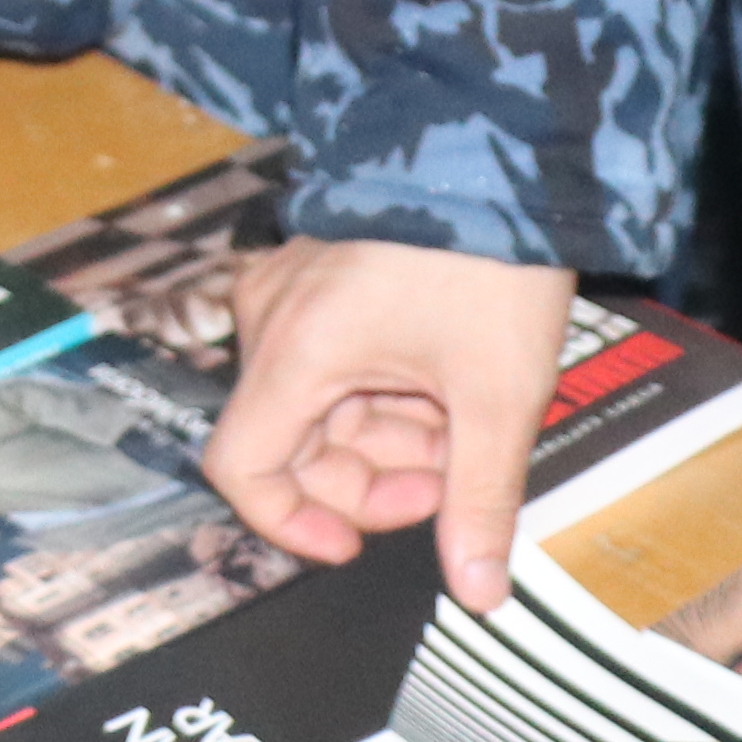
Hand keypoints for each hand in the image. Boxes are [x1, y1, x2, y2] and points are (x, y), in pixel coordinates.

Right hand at [202, 237, 583, 609]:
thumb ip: (480, 500)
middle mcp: (275, 319)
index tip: (354, 546)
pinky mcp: (320, 276)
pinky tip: (446, 388)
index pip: (242, 469)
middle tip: (451, 481)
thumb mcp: (498, 393)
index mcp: (298, 351)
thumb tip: (477, 593)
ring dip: (387, 437)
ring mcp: (294, 292)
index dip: (291, 525)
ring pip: (321, 406)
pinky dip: (383, 393)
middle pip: (292, 444)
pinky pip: (332, 362)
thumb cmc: (489, 259)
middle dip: (372, 479)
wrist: (497, 148)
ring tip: (464, 425)